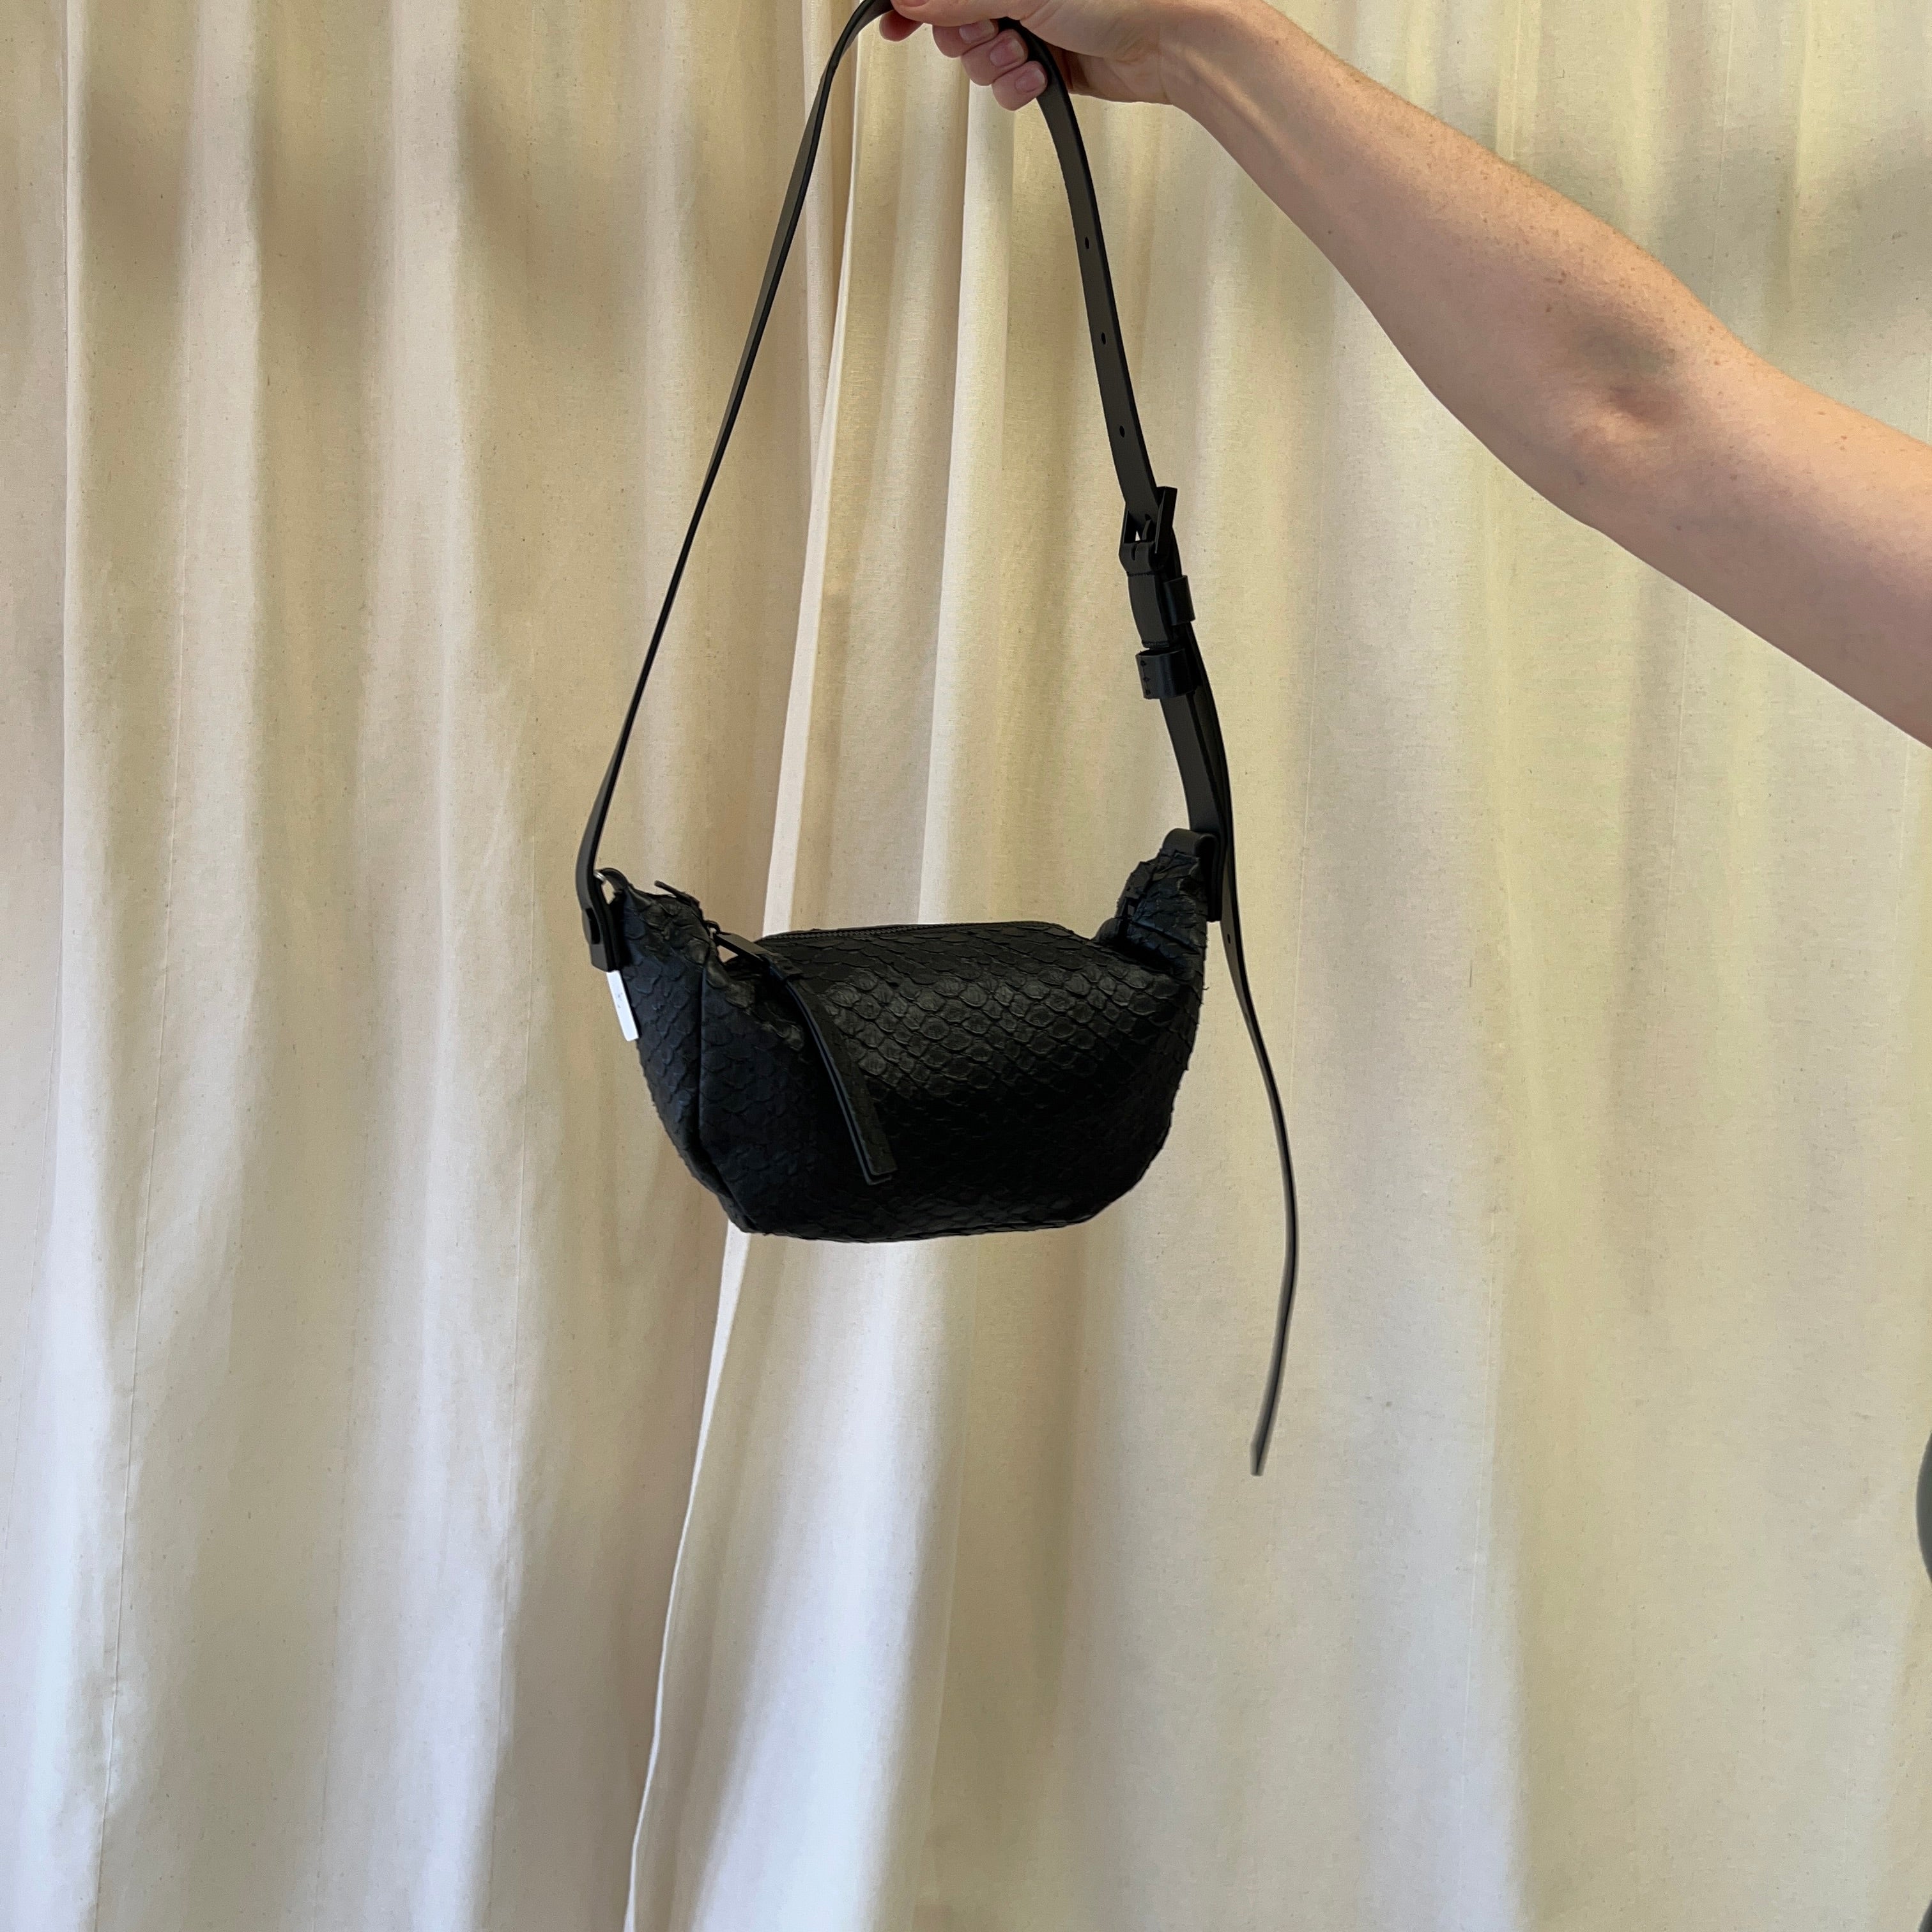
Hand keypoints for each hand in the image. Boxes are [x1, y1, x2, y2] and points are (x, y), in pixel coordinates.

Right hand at [878, 0, 1199, 110]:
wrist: (1171, 40)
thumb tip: (910, 3)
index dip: (914, 4)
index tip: (893, 20)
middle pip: (950, 20)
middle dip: (963, 35)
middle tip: (989, 34)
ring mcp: (1031, 25)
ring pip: (976, 58)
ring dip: (994, 66)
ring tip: (1024, 56)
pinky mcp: (1045, 65)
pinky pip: (1004, 85)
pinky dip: (1016, 87)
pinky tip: (1040, 75)